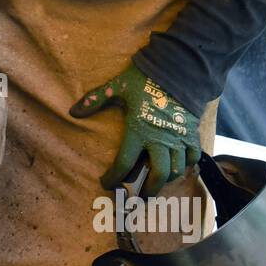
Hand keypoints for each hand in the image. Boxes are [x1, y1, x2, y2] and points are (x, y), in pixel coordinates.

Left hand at [69, 63, 200, 196]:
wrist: (177, 70)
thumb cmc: (144, 80)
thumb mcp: (117, 87)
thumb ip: (95, 100)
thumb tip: (73, 111)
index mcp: (138, 131)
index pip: (124, 164)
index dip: (113, 178)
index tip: (106, 183)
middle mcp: (159, 140)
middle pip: (156, 176)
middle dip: (148, 190)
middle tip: (140, 196)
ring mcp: (177, 138)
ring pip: (175, 170)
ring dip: (166, 180)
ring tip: (156, 182)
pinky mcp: (191, 133)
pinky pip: (192, 157)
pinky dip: (186, 165)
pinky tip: (178, 166)